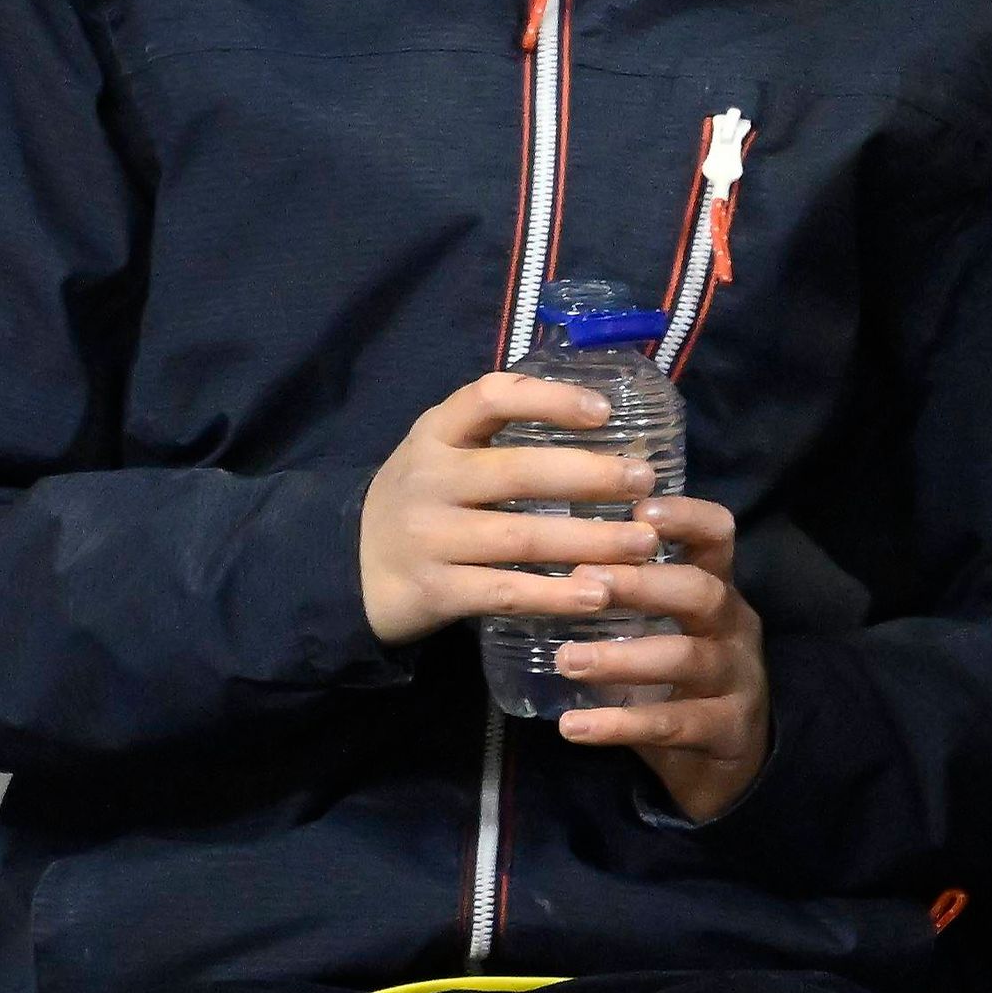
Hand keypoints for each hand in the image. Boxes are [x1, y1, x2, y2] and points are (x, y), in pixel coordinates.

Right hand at [357, 371, 661, 648]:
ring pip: (521, 537)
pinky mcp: (434, 590)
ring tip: (644, 543)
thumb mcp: (442, 452)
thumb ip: (497, 436)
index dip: (549, 399)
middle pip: (518, 472)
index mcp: (435, 432)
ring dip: (589, 541)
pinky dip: (555, 595)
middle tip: (644, 481)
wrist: (347, 569)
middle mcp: (428, 479)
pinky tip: (598, 595)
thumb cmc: (423, 501)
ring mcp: (428, 537)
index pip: (491, 396)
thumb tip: (601, 419)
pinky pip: (505, 591)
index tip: (604, 412)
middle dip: (590, 476)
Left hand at [551, 496, 768, 824]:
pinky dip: (620, 725)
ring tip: (565, 660)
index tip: (639, 510)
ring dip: (621, 658)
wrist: (729, 762)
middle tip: (583, 579)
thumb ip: (624, 599)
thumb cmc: (681, 680)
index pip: (718, 536)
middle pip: (700, 591)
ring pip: (685, 658)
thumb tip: (539, 559)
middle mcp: (734, 626)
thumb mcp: (666, 629)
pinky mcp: (726, 730)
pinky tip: (573, 727)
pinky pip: (672, 724)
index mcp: (718, 590)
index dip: (686, 517)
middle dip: (641, 583)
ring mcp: (737, 679)